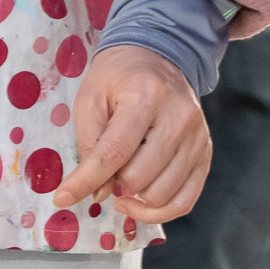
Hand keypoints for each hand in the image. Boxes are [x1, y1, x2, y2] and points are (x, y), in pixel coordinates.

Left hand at [59, 43, 211, 222]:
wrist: (158, 57)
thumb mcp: (91, 97)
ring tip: (118, 184)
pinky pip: (186, 200)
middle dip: (113, 183)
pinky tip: (138, 202)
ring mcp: (198, 139)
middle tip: (102, 173)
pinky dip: (159, 211)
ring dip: (134, 199)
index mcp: (146, 96)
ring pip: (163, 194)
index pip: (115, 151)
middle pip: (140, 176)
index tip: (63, 198)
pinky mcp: (206, 155)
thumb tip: (98, 191)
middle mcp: (179, 119)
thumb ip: (89, 143)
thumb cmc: (118, 78)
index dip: (87, 180)